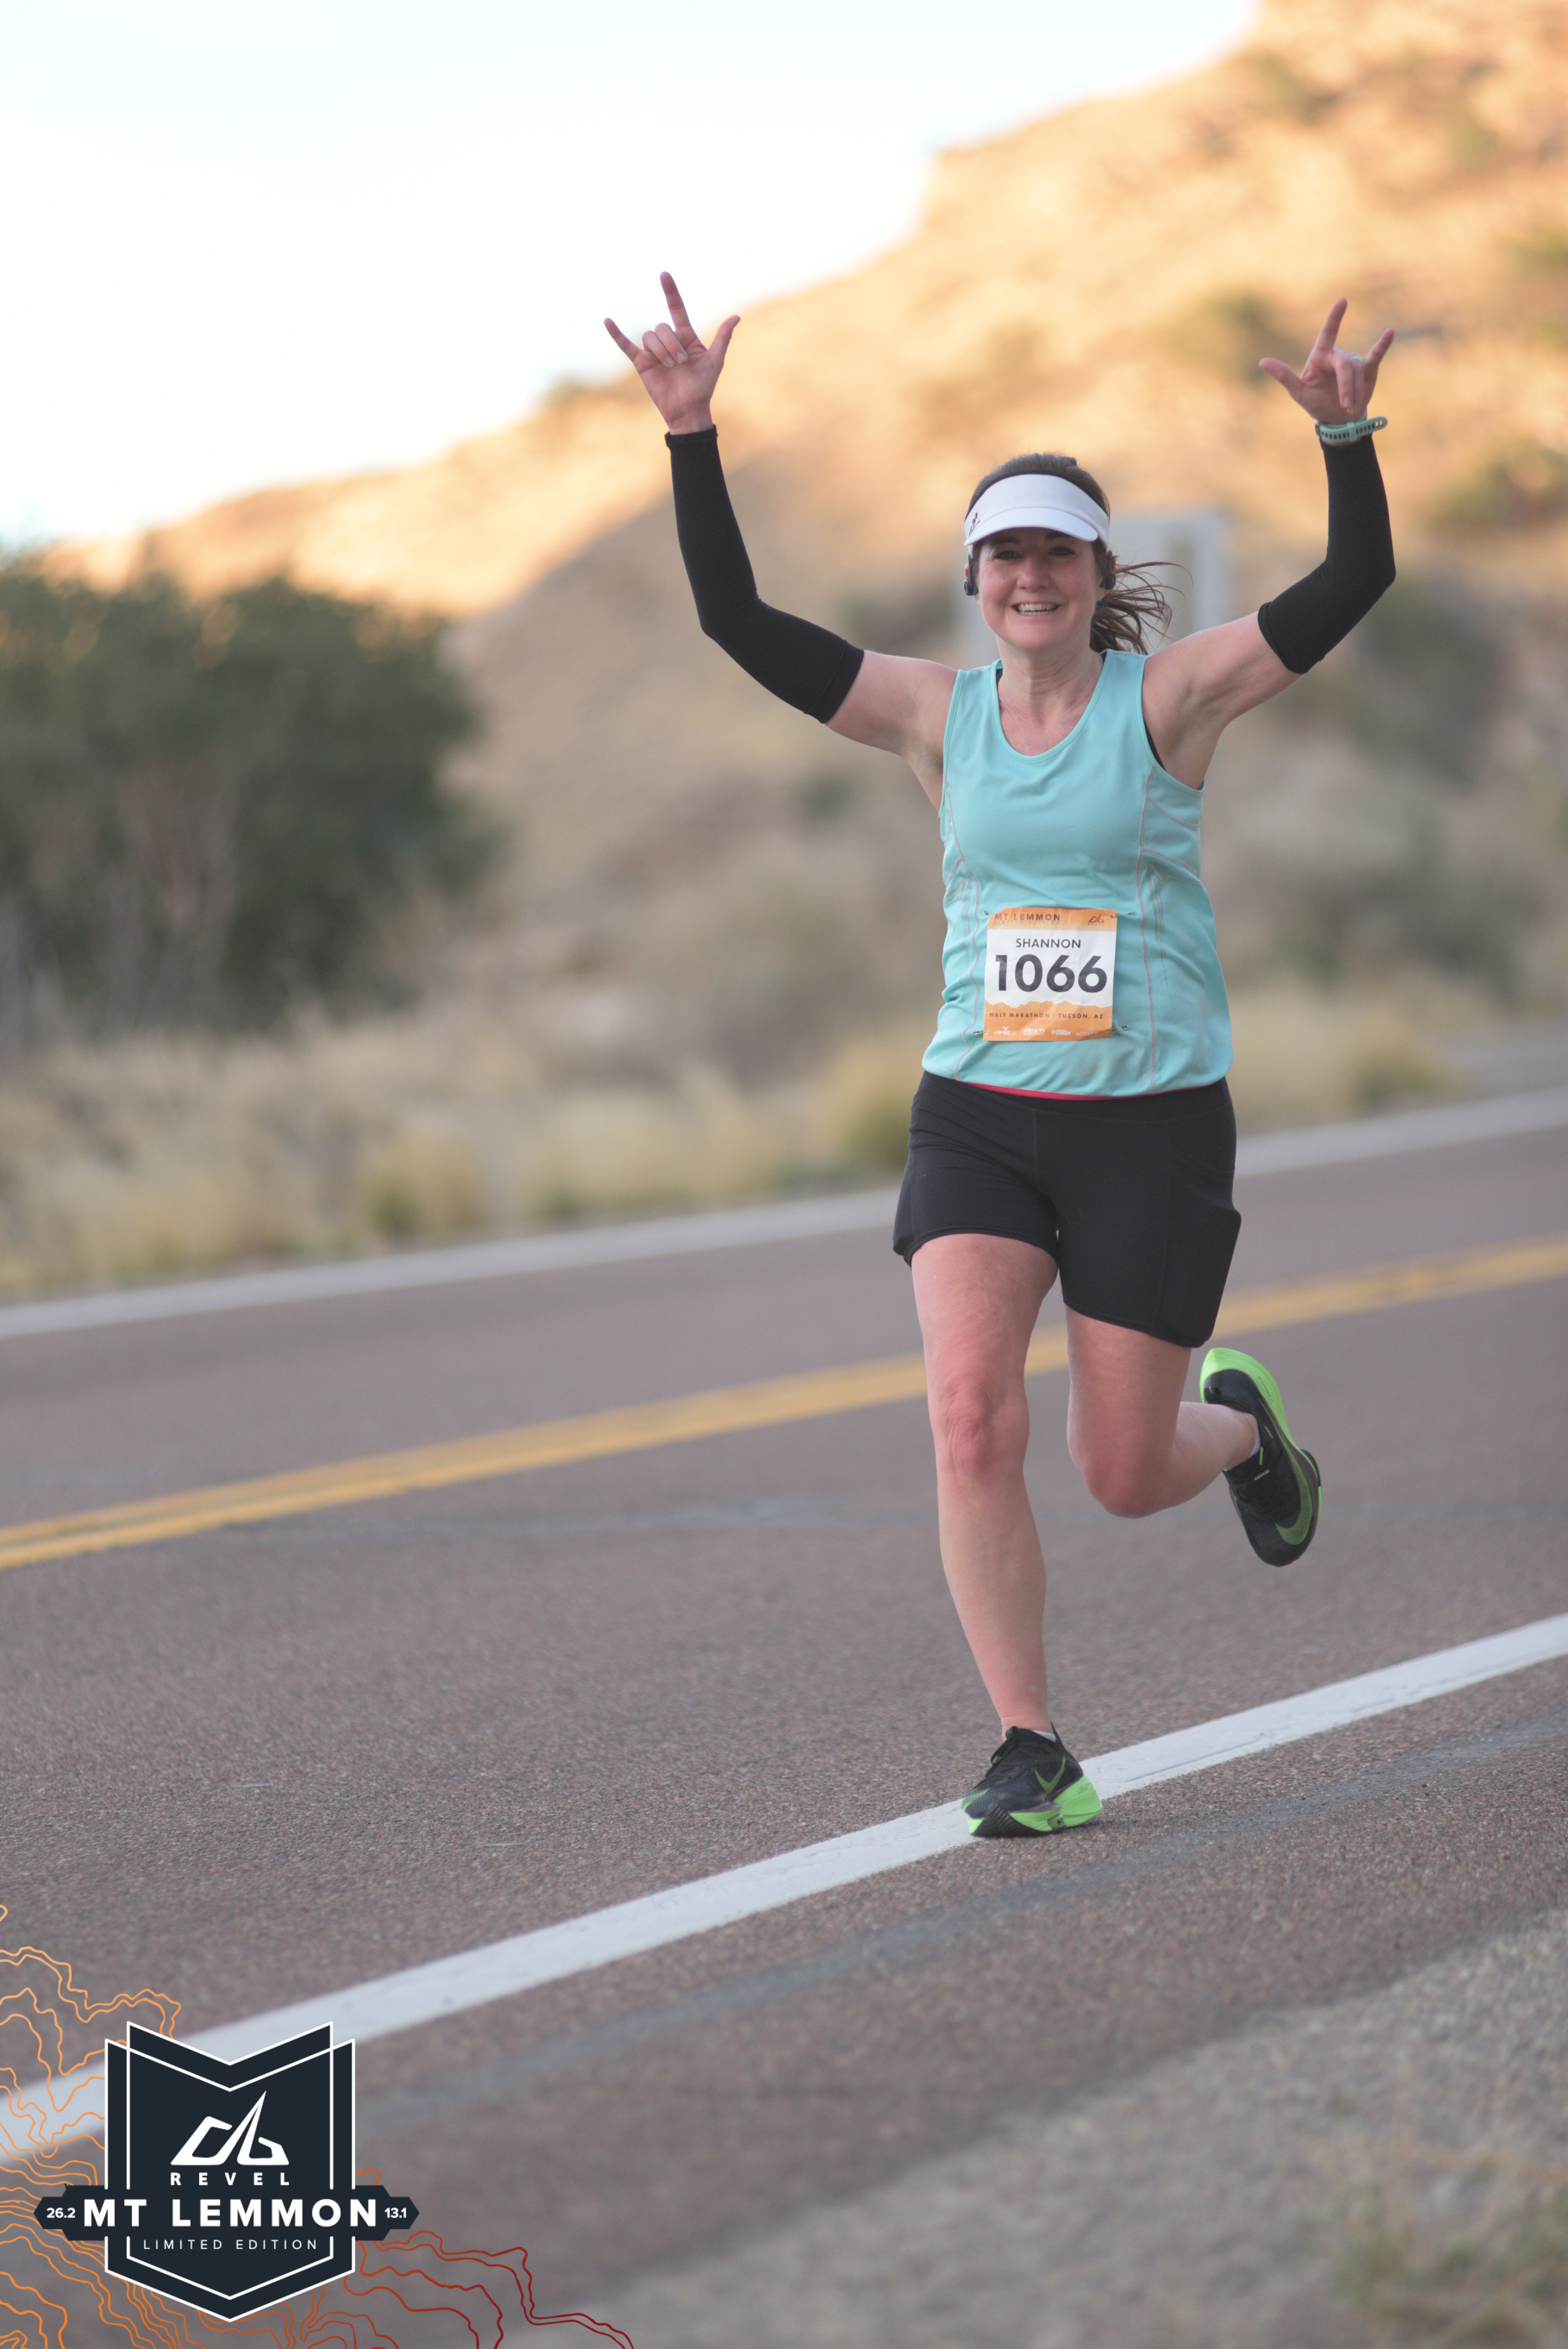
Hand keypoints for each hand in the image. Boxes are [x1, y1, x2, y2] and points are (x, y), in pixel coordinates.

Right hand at [604, 271, 738, 433]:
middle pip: (662, 328)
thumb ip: (722, 338)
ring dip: (661, 351)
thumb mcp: (715, 361)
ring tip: (671, 367)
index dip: (670, 292)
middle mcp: (668, 341)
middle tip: (681, 363)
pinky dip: (616, 334)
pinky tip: (607, 321)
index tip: (664, 275)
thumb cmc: (703, 387)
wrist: (688, 410)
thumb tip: (736, 316)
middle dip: (671, 344)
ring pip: (649, 337)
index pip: (676, 308)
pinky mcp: (641, 364)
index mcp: (685, 337)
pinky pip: (625, 346)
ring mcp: (653, 352)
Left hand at [1259, 298, 1393, 425]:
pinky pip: (1376, 355)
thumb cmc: (1316, 403)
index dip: (1335, 318)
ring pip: (1357, 371)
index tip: (1342, 301)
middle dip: (1346, 386)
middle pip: (1344, 364)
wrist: (1336, 419)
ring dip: (1355, 391)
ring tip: (1350, 407)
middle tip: (1346, 406)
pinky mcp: (1368, 368)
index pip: (1327, 334)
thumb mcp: (1298, 393)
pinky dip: (1383, 345)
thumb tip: (1262, 362)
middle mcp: (1336, 356)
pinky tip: (1389, 332)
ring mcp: (1353, 361)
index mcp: (1320, 357)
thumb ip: (1284, 376)